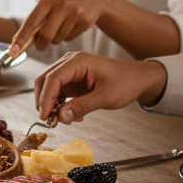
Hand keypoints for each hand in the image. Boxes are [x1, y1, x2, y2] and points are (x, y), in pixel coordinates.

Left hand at [11, 0, 110, 54]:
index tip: (13, 51)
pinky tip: (71, 26)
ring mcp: (75, 12)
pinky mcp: (86, 21)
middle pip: (46, 35)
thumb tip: (18, 41)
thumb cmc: (63, 2)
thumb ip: (36, 19)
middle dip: (41, 44)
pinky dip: (67, 37)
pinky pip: (70, 38)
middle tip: (40, 46)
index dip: (21, 38)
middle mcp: (62, 4)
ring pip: (58, 39)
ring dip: (55, 39)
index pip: (31, 21)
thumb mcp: (49, 3)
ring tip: (60, 28)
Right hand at [34, 52, 167, 122]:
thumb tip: (60, 117)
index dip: (45, 98)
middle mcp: (70, 62)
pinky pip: (58, 92)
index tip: (45, 117)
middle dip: (44, 101)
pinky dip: (60, 105)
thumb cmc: (125, 83)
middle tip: (50, 120)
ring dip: (52, 104)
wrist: (137, 79)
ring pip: (49, 87)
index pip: (53, 79)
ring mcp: (70, 71)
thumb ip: (82, 107)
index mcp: (78, 61)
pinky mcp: (72, 80)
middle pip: (45, 80)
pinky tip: (73, 116)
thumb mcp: (105, 97)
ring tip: (64, 120)